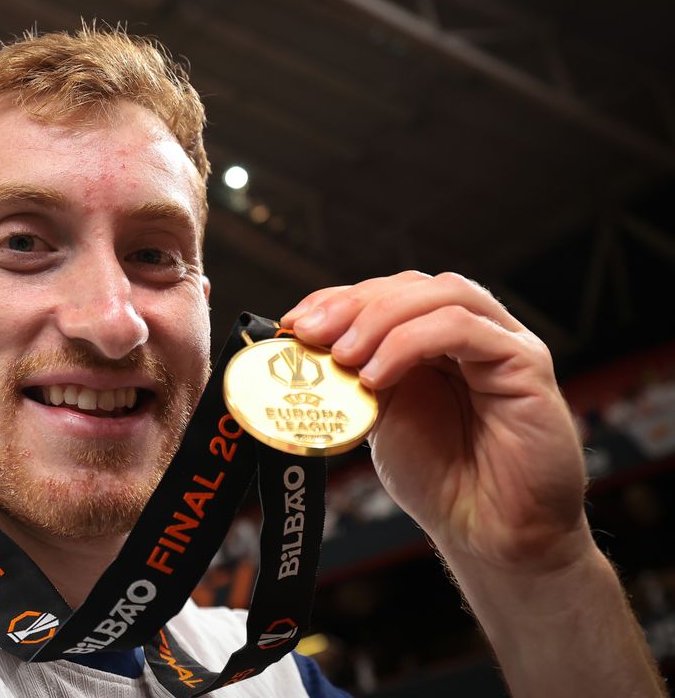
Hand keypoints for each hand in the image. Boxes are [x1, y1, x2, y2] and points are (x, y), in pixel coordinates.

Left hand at [281, 271, 592, 573]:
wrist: (492, 534)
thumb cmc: (441, 479)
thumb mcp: (379, 416)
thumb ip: (354, 374)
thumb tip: (303, 344)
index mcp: (436, 338)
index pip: (387, 292)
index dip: (337, 298)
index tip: (292, 324)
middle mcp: (473, 331)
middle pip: (411, 285)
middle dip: (353, 304)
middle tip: (310, 333)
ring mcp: (503, 342)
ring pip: (441, 294)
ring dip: (380, 318)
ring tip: (343, 357)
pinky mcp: (526, 364)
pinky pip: (464, 328)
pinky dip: (411, 341)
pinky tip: (377, 375)